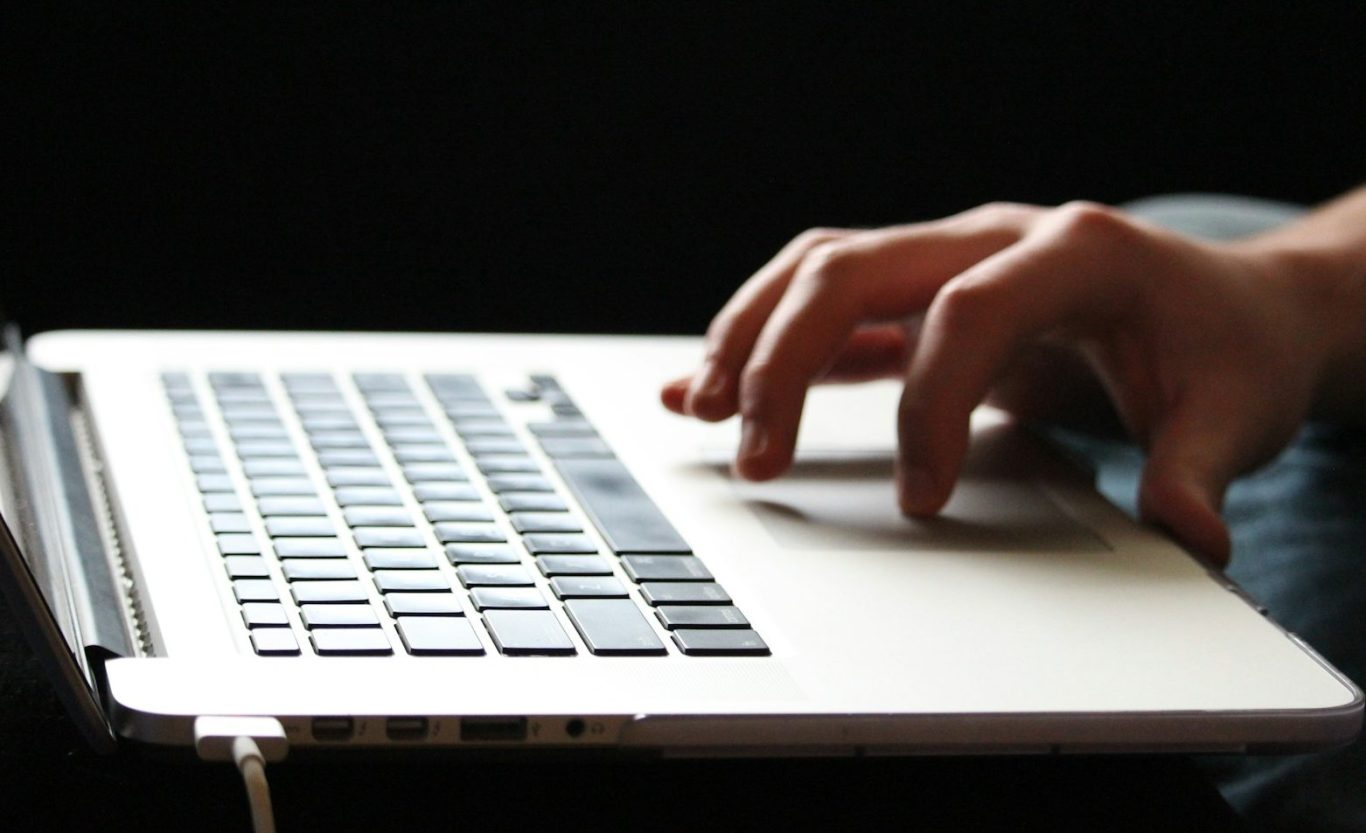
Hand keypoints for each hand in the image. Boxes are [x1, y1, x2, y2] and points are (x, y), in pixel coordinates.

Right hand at [662, 201, 1357, 564]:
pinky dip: (762, 342)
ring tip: (698, 409)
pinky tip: (705, 384)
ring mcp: (950, 257)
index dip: (930, 406)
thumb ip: (1200, 471)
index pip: (969, 311)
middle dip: (784, 359)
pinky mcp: (924, 294)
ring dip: (749, 337)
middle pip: (854, 266)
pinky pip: (826, 306)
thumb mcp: (1236, 410)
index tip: (923, 500)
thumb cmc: (1226, 348)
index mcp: (1074, 249)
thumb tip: (1188, 535)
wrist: (1227, 305)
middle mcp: (994, 236)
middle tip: (754, 455)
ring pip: (819, 270)